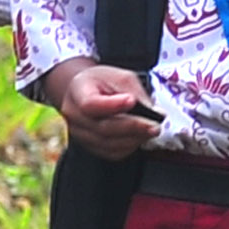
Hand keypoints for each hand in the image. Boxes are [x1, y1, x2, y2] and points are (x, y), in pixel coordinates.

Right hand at [46, 60, 160, 160]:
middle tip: (154, 126)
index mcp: (77, 92)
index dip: (112, 105)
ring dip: (134, 139)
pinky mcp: (90, 146)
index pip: (91, 104)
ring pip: (108, 144)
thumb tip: (152, 112)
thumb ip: (135, 91)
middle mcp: (74, 115)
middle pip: (102, 128)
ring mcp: (80, 134)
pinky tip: (139, 137)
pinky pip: (112, 152)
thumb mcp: (119, 76)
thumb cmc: (102, 82)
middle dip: (132, 127)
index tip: (132, 101)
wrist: (86, 91)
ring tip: (151, 130)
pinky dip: (129, 147)